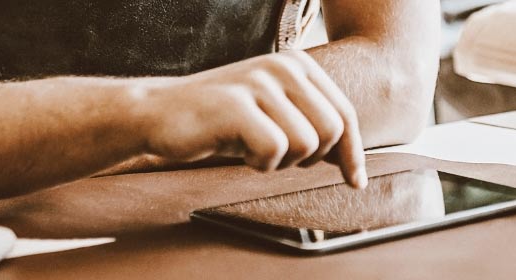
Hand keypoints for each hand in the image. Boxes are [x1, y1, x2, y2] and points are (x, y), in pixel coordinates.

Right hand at [135, 50, 367, 187]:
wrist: (159, 114)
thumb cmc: (222, 121)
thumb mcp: (276, 116)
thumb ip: (312, 127)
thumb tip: (353, 164)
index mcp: (297, 64)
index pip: (345, 114)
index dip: (353, 154)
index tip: (355, 182)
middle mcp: (283, 66)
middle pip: (331, 132)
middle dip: (310, 158)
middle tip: (277, 157)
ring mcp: (258, 83)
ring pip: (305, 144)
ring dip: (281, 161)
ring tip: (252, 149)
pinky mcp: (237, 106)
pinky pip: (274, 151)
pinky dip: (258, 163)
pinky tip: (237, 149)